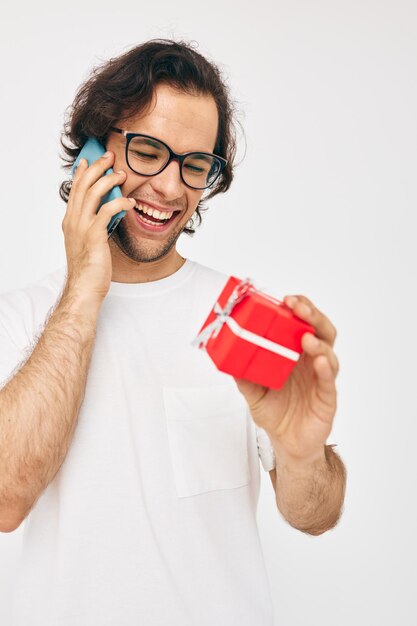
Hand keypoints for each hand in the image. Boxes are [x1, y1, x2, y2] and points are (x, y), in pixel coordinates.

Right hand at [61, 151, 135, 303]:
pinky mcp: (94, 236)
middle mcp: (73, 221)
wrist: (84, 289)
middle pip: (84, 184)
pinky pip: (107, 210)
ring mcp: (82, 227)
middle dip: (97, 167)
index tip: (89, 160)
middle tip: (110, 156)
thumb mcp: (88, 243)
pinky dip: (120, 202)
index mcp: (70, 221)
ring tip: (122, 174)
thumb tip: (107, 215)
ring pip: (94, 192)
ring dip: (109, 179)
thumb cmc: (90, 270)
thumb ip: (94, 226)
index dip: (82, 172)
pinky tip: (131, 202)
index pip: (75, 189)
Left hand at [233, 295, 338, 462]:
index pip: (302, 323)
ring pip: (329, 352)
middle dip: (312, 315)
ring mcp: (321, 378)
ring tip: (305, 337)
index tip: (286, 299)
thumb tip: (224, 355)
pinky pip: (329, 381)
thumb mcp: (251, 391)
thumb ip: (241, 373)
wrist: (286, 444)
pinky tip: (320, 361)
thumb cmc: (274, 412)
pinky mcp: (327, 398)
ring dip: (318, 342)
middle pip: (320, 330)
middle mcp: (311, 361)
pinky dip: (326, 369)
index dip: (298, 308)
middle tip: (297, 307)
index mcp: (296, 353)